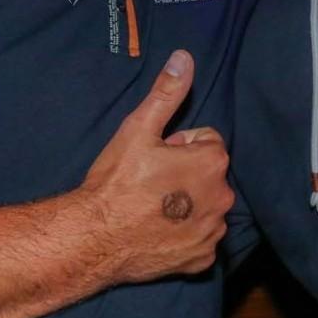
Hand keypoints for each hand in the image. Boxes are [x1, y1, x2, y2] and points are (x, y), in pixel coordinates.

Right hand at [80, 50, 232, 283]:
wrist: (94, 239)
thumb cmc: (116, 182)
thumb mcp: (139, 129)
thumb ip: (167, 92)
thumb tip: (185, 57)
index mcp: (212, 162)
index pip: (206, 141)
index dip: (178, 146)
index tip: (154, 158)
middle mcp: (222, 198)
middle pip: (208, 174)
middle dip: (185, 174)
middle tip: (150, 183)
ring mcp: (213, 232)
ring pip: (206, 205)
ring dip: (187, 204)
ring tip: (151, 207)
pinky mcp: (202, 259)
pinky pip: (201, 238)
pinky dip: (185, 235)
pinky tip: (158, 232)